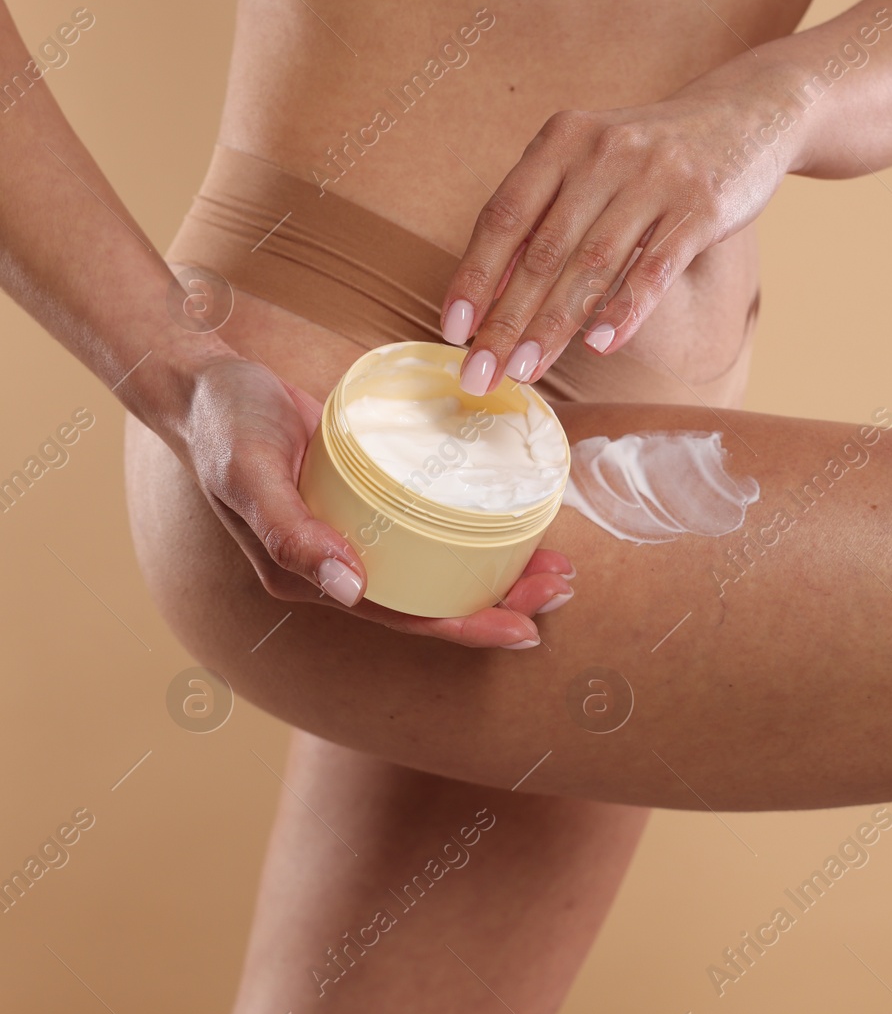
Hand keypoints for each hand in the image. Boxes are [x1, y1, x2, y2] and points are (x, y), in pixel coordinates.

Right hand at [173, 355, 574, 647]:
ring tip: (556, 556)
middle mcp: (340, 564)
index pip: (404, 617)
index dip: (467, 629)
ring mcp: (358, 531)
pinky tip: (513, 510)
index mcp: (312, 577)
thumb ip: (288, 531)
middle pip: (434, 596)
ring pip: (440, 562)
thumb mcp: (249, 474)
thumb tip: (348, 589)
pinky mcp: (370, 495)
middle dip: (503, 599)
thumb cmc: (223, 426)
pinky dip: (476, 521)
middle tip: (564, 582)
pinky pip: (432, 521)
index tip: (527, 630)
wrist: (205, 382)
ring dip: (499, 565)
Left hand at [441, 90, 792, 394]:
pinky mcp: (701, 206)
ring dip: (555, 326)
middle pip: (543, 250)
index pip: (504, 215)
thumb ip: (545, 213)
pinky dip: (625, 310)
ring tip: (527, 371)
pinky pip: (654, 269)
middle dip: (507, 319)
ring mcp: (655, 177)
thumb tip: (492, 291)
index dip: (474, 276)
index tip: (454, 330)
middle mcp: (603, 152)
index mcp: (563, 138)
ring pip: (593, 265)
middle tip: (482, 373)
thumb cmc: (653, 156)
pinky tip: (600, 346)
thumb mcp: (591, 163)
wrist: (745, 116)